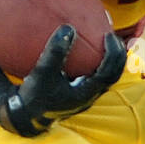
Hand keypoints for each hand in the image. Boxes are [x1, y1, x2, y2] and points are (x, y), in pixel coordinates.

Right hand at [1, 26, 125, 135]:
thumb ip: (55, 52)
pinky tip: (87, 49)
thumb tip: (68, 28)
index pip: (109, 72)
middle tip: (112, 35)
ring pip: (106, 76)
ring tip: (105, 39)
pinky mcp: (78, 93)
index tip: (108, 35)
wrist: (26, 115)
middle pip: (114, 74)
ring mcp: (85, 95)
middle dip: (118, 54)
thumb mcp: (42, 73)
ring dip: (110, 59)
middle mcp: (89, 96)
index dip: (113, 53)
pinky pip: (95, 75)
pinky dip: (97, 62)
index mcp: (85, 93)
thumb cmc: (33, 95)